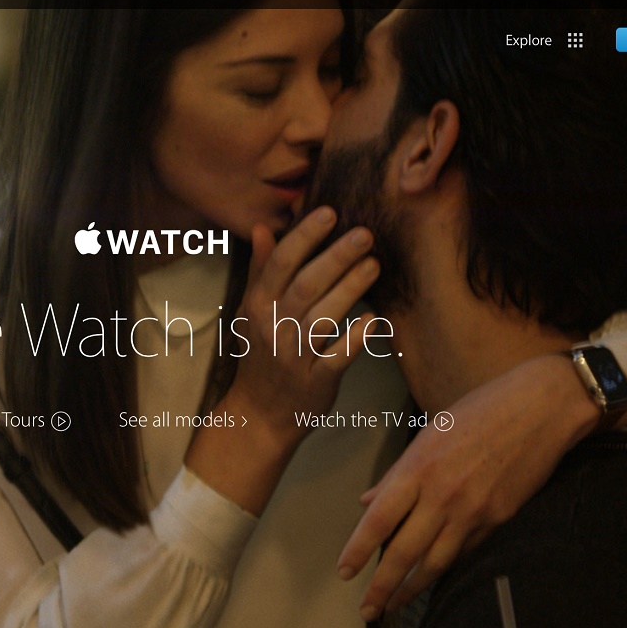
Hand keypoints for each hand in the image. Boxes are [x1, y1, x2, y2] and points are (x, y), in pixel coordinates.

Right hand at [228, 207, 378, 442]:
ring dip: (350, 289)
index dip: (305, 236)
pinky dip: (356, 338)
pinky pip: (338, 357)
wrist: (258, 415)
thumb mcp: (252, 311)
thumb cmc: (261, 355)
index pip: (281, 264)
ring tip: (374, 265)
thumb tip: (261, 227)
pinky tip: (374, 319)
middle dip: (335, 257)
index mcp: (257, 306)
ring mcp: (293, 356)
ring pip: (322, 317)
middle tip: (365, 234)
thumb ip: (261, 269)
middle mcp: (273, 328)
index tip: (330, 212)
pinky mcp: (315, 382)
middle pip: (305, 286)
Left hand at [336, 353, 605, 619]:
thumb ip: (396, 473)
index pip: (378, 520)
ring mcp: (474, 510)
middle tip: (368, 609)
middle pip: (404, 552)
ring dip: (413, 588)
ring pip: (436, 561)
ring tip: (396, 603)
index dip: (358, 550)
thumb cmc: (481, 410)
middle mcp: (443, 494)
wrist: (540, 407)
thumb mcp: (429, 432)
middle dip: (382, 586)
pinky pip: (465, 551)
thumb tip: (367, 501)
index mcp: (418, 468)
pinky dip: (446, 567)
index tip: (345, 571)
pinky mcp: (499, 518)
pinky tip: (433, 577)